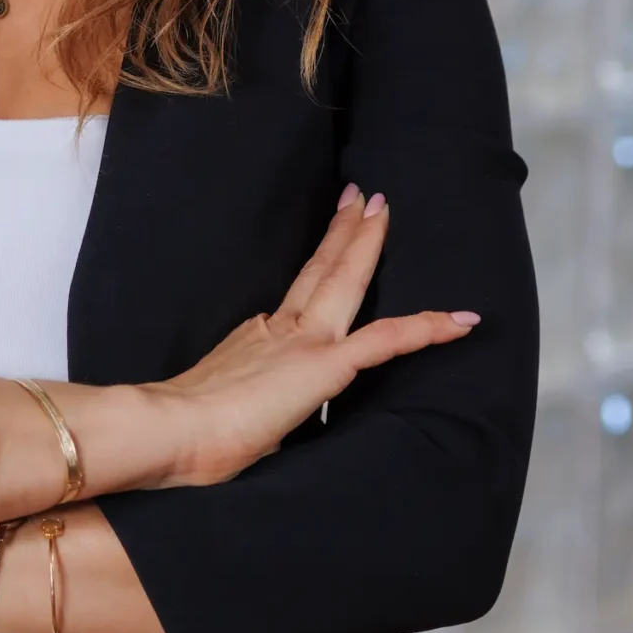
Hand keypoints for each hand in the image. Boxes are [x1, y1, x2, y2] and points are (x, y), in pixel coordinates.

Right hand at [149, 183, 478, 488]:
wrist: (173, 431)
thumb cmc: (185, 436)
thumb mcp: (216, 410)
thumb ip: (239, 405)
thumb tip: (240, 426)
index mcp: (256, 340)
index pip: (297, 297)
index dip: (316, 267)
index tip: (329, 244)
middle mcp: (280, 330)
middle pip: (320, 270)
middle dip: (344, 231)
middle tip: (362, 196)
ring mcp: (304, 342)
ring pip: (347, 282)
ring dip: (369, 246)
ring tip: (385, 212)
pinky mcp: (325, 364)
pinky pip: (387, 340)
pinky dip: (426, 328)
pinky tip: (459, 321)